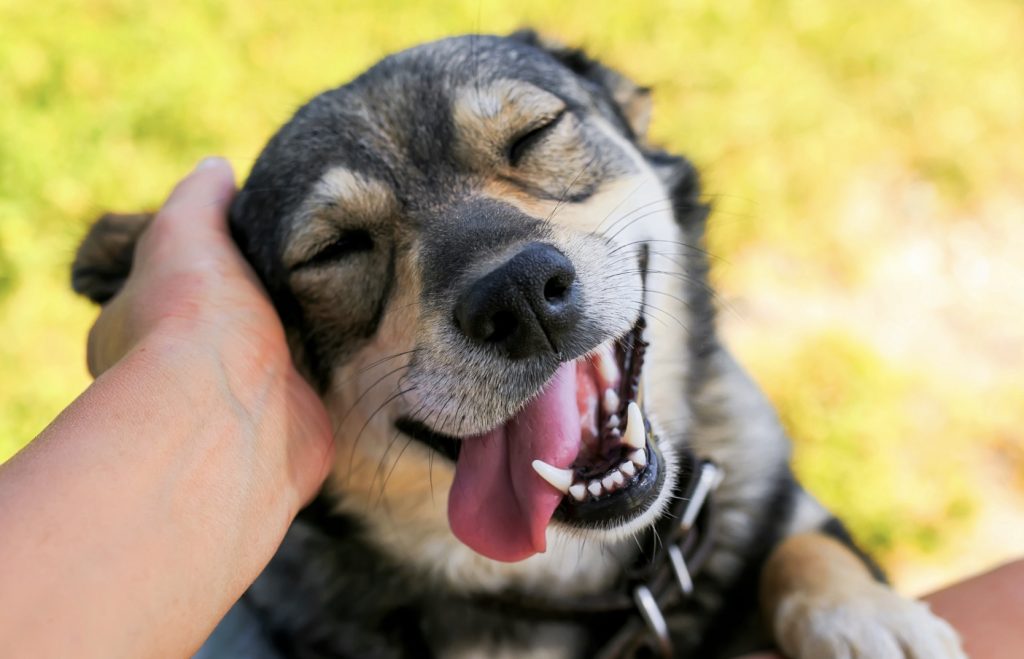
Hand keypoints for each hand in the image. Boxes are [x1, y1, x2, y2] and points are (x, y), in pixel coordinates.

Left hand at [86, 157, 333, 507]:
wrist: (234, 414)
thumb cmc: (194, 321)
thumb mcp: (185, 232)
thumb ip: (200, 198)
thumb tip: (217, 168)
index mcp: (136, 329)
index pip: (166, 288)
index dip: (202, 264)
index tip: (245, 241)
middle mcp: (181, 375)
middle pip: (226, 325)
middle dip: (262, 301)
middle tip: (311, 264)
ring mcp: (238, 406)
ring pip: (275, 358)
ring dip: (305, 336)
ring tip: (351, 290)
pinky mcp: (292, 427)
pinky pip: (317, 391)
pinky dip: (336, 371)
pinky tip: (364, 339)